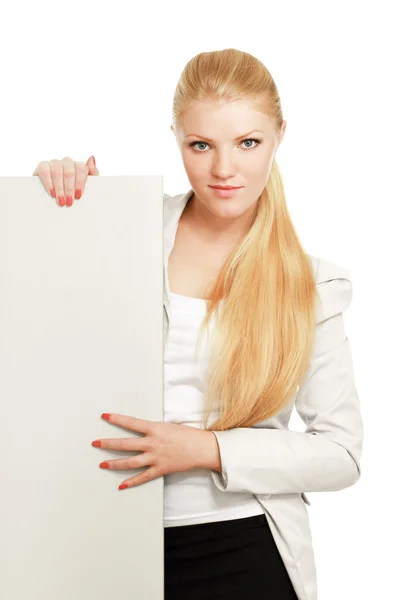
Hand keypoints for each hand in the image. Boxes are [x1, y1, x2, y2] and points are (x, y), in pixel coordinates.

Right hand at [32, 155, 98, 206]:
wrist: (53, 194)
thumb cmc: (72, 189)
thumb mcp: (85, 184)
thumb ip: (92, 172)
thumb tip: (92, 158)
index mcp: (78, 165)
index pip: (81, 169)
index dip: (80, 183)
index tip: (78, 195)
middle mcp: (66, 162)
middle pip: (69, 172)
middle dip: (69, 188)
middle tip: (69, 201)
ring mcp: (54, 162)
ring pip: (57, 172)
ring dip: (59, 188)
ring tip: (61, 200)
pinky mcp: (42, 166)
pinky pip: (45, 171)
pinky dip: (48, 183)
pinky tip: (51, 192)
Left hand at [92, 413, 220, 489]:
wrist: (201, 448)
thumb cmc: (187, 435)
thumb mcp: (168, 426)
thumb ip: (153, 430)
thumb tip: (141, 431)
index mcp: (155, 429)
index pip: (131, 423)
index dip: (117, 419)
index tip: (104, 416)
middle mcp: (152, 443)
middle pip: (125, 444)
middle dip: (108, 444)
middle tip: (95, 443)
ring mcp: (155, 457)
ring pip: (130, 462)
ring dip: (115, 463)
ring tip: (102, 464)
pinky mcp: (160, 469)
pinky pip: (143, 477)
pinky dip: (131, 482)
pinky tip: (121, 485)